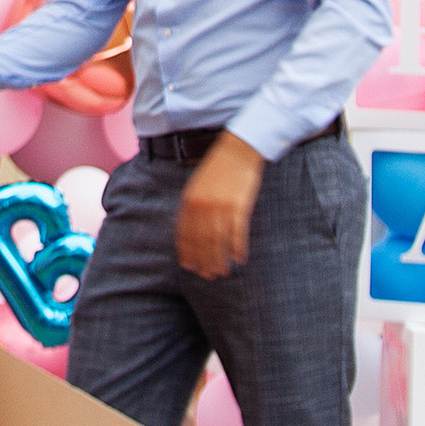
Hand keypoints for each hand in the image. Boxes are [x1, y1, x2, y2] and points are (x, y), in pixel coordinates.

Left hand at [175, 132, 264, 277]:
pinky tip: (239, 259)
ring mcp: (220, 206)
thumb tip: (193, 229)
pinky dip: (238, 249)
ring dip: (220, 260)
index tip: (189, 267)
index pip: (185, 233)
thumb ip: (193, 205)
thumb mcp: (198, 184)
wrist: (238, 149)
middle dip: (203, 261)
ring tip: (222, 273)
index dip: (187, 252)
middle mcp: (202, 206)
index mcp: (189, 200)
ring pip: (218, 241)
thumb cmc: (218, 167)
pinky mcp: (238, 206)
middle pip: (201, 241)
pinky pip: (237, 233)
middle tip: (208, 276)